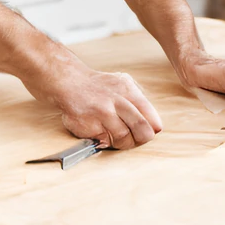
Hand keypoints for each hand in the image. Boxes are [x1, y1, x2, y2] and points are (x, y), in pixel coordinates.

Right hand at [30, 53, 162, 148]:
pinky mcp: (89, 125)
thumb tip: (156, 127)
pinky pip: (106, 141)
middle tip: (135, 138)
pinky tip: (102, 132)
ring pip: (124, 139)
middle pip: (142, 131)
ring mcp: (103, 113)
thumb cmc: (98, 86)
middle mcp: (117, 100)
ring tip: (115, 134)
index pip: (151, 118)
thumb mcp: (122, 84)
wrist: (68, 82)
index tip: (148, 131)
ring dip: (123, 142)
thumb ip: (139, 103)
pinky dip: (106, 141)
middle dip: (141, 139)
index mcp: (128, 90)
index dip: (152, 129)